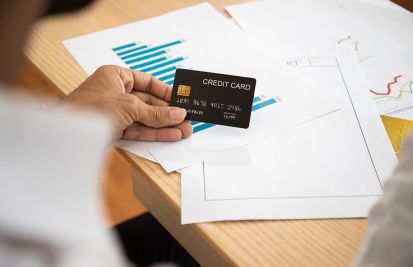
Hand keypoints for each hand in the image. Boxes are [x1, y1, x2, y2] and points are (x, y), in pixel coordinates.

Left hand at [64, 65, 191, 140]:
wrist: (66, 135)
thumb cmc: (88, 109)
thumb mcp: (129, 106)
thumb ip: (155, 112)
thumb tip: (176, 114)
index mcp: (116, 76)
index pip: (147, 82)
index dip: (165, 91)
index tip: (180, 99)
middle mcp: (116, 92)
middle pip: (148, 102)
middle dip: (168, 112)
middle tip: (186, 119)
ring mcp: (115, 112)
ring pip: (145, 118)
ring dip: (165, 124)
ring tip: (184, 130)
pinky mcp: (114, 129)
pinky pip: (139, 129)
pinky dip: (154, 132)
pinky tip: (170, 134)